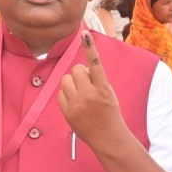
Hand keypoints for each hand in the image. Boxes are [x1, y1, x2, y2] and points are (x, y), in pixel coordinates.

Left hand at [58, 31, 126, 148]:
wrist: (108, 137)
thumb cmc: (110, 113)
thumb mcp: (109, 94)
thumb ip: (97, 80)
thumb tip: (80, 70)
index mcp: (103, 88)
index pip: (95, 63)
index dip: (90, 47)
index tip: (84, 34)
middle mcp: (89, 95)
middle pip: (76, 70)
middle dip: (80, 74)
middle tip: (87, 84)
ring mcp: (77, 104)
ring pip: (66, 80)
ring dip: (72, 83)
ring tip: (81, 94)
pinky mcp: (67, 112)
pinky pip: (60, 93)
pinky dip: (66, 94)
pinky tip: (75, 102)